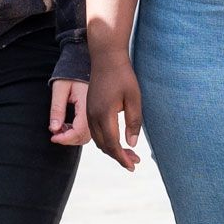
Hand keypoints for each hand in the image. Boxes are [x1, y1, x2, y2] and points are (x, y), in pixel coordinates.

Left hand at [49, 78, 89, 146]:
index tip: (53, 137)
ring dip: (72, 137)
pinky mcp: (94, 114)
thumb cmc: (69, 74)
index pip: (79, 131)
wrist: (82, 63)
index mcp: (86, 105)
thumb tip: (54, 129)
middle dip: (68, 139)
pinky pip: (87, 130)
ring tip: (59, 129)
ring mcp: (95, 113)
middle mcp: (94, 112)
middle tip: (54, 134)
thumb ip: (57, 109)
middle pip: (84, 137)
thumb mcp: (59, 88)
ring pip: (86, 136)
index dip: (65, 138)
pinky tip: (67, 125)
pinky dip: (76, 132)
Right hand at [85, 53, 141, 168]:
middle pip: (104, 145)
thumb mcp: (134, 98)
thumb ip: (133, 122)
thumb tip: (132, 144)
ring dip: (111, 149)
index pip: (112, 144)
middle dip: (118, 156)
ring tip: (128, 154)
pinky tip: (116, 140)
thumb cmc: (123, 76)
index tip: (132, 166)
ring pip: (98, 140)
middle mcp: (93, 116)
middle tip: (134, 162)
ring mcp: (89, 112)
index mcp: (104, 115)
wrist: (105, 57)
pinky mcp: (89, 109)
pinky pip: (95, 131)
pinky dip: (105, 140)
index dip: (122, 158)